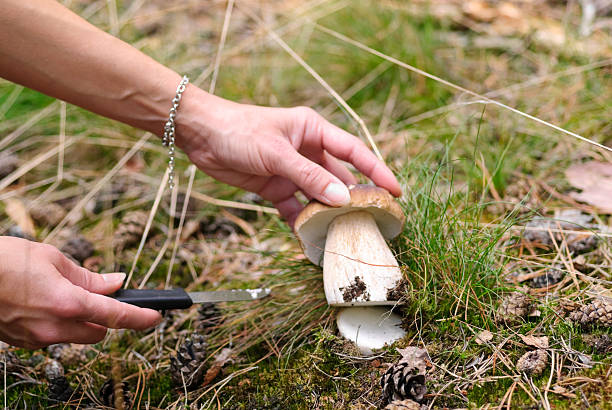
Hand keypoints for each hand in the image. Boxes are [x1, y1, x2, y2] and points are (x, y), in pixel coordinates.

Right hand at [0, 237, 160, 348]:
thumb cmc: (4, 261)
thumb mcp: (51, 258)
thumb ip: (88, 276)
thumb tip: (116, 281)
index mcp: (68, 303)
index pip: (116, 316)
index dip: (141, 317)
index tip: (156, 316)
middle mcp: (55, 327)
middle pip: (99, 332)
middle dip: (105, 318)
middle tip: (98, 295)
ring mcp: (36, 339)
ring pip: (75, 335)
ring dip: (79, 320)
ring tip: (59, 292)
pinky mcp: (21, 342)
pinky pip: (51, 336)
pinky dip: (56, 322)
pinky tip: (40, 302)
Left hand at [176, 89, 401, 225]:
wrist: (201, 136)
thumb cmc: (239, 130)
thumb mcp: (277, 152)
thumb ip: (309, 177)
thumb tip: (342, 199)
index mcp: (314, 131)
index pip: (354, 152)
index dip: (377, 170)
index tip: (395, 191)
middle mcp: (307, 151)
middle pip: (339, 178)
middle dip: (353, 198)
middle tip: (371, 221)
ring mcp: (292, 171)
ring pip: (318, 196)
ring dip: (327, 214)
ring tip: (342, 236)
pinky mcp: (275, 187)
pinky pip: (295, 207)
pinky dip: (301, 222)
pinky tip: (309, 238)